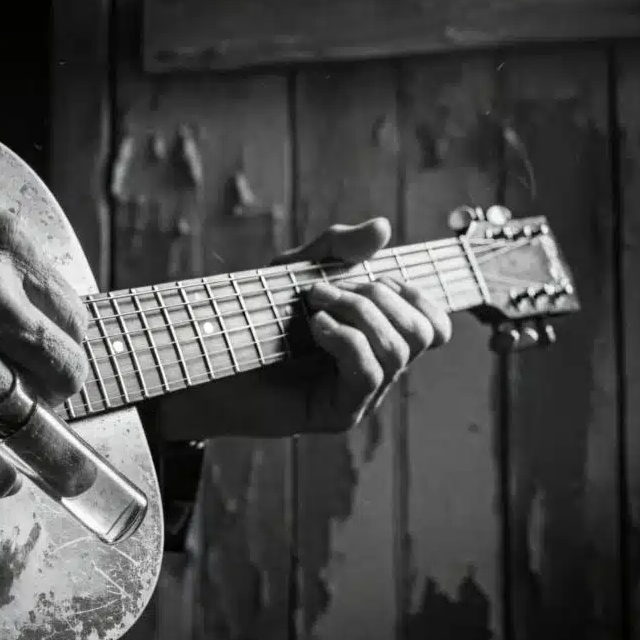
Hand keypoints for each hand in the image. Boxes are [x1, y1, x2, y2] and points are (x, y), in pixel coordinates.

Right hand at [0, 141, 87, 496]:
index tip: (54, 363)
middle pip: (66, 370)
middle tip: (44, 404)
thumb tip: (21, 312)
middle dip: (59, 394)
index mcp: (5, 248)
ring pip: (33, 422)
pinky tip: (0, 478)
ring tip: (60, 471)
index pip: (74, 317)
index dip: (64, 347)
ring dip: (49, 453)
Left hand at [155, 218, 451, 440]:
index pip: (436, 325)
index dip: (417, 295)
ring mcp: (359, 394)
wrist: (204, 358)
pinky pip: (368, 372)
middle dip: (379, 296)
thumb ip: (338, 248)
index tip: (370, 277)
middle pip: (424, 332)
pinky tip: (314, 327)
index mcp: (376, 337)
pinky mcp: (336, 413)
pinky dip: (345, 338)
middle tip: (326, 290)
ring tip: (313, 306)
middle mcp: (376, 368)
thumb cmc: (250, 318)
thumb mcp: (295, 270)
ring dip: (358, 312)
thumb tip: (383, 227)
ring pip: (399, 350)